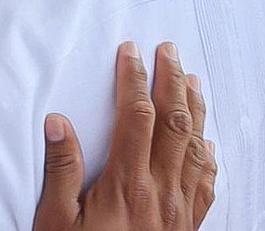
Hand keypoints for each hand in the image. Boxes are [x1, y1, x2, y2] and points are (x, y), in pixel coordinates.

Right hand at [32, 42, 215, 230]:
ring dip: (194, 109)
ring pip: (195, 147)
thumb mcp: (56, 219)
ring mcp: (179, 208)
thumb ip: (61, 168)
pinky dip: (208, 156)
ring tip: (192, 80)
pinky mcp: (186, 225)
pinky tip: (206, 143)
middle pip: (173, 123)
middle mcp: (160, 190)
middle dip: (171, 81)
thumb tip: (58, 121)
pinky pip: (206, 183)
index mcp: (127, 182)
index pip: (136, 116)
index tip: (131, 52)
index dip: (134, 79)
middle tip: (169, 51)